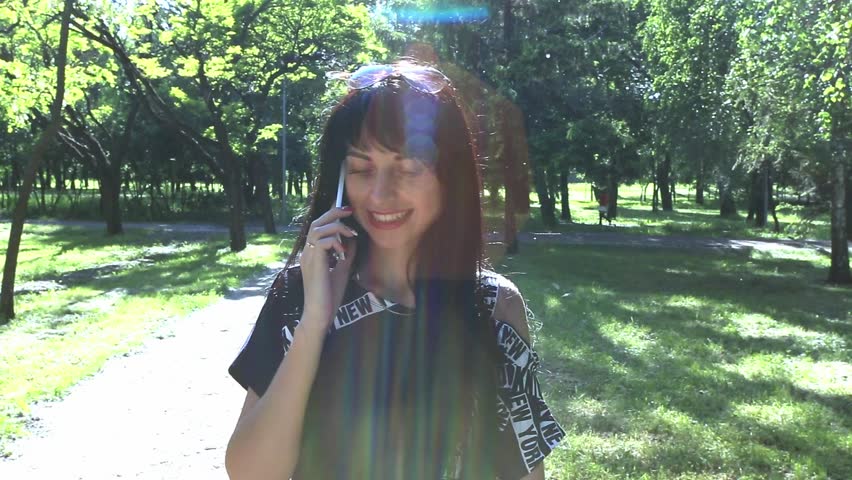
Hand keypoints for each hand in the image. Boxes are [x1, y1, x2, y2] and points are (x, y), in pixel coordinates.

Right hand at [299, 206, 357, 330]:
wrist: (320, 314)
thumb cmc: (329, 296)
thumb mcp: (342, 270)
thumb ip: (346, 254)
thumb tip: (353, 239)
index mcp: (313, 254)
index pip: (319, 228)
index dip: (332, 217)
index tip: (347, 213)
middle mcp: (308, 253)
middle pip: (316, 223)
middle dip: (333, 213)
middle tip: (349, 211)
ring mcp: (308, 257)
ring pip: (317, 229)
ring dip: (337, 227)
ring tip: (351, 233)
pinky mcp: (313, 263)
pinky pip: (321, 241)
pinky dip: (335, 241)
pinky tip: (343, 251)